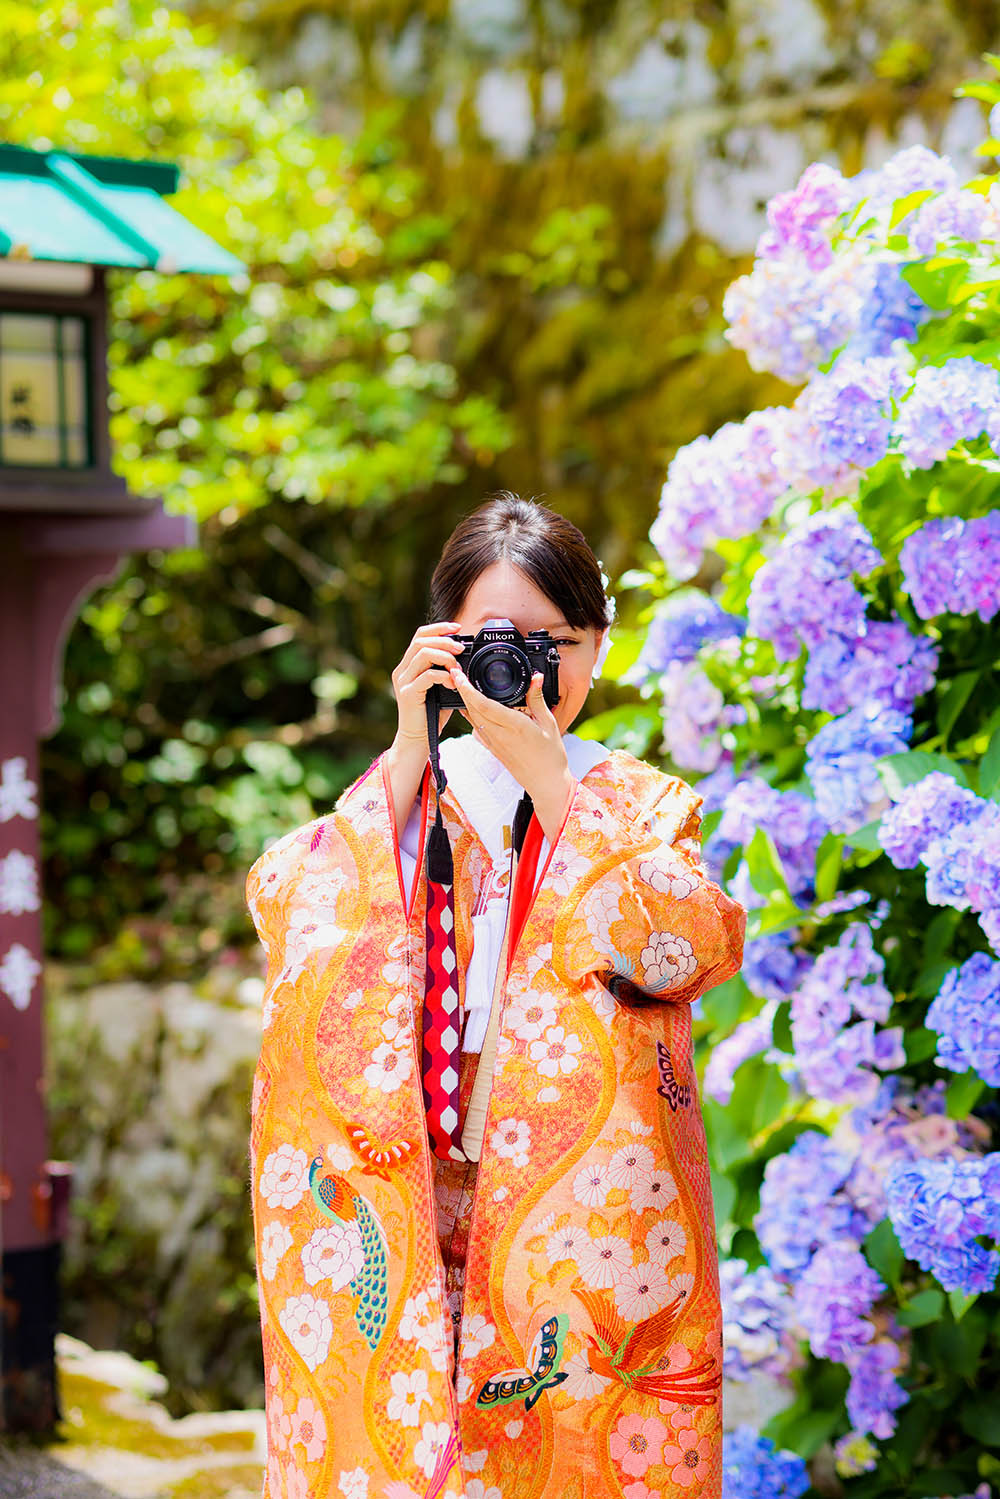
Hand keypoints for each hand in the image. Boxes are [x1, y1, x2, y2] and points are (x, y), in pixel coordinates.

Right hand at [390, 621, 463, 752]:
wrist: (418, 739)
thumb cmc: (431, 714)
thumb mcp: (439, 687)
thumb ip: (445, 670)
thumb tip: (463, 655)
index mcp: (408, 666)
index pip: (420, 636)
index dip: (438, 628)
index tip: (457, 628)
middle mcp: (402, 671)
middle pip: (420, 641)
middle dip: (444, 640)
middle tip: (461, 648)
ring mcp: (403, 682)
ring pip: (423, 654)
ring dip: (445, 657)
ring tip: (457, 668)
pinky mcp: (408, 694)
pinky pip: (427, 676)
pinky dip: (443, 676)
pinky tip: (452, 683)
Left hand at [447, 666, 575, 842]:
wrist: (546, 783)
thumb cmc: (550, 756)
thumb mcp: (548, 723)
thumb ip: (537, 699)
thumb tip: (536, 678)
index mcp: (513, 725)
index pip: (483, 704)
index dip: (468, 688)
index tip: (459, 675)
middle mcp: (499, 734)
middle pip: (472, 709)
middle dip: (461, 690)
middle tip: (456, 673)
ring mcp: (493, 743)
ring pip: (472, 718)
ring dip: (464, 702)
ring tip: (461, 686)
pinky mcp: (492, 749)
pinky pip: (477, 729)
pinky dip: (471, 715)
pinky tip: (471, 707)